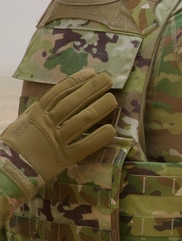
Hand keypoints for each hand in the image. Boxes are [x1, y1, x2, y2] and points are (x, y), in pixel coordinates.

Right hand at [2, 69, 116, 180]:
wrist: (9, 168)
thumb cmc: (19, 142)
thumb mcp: (27, 119)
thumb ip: (44, 108)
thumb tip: (65, 94)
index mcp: (37, 113)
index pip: (58, 92)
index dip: (76, 81)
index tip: (92, 73)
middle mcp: (47, 124)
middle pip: (73, 103)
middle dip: (91, 89)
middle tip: (108, 80)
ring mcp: (56, 140)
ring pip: (81, 120)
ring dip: (99, 108)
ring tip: (112, 99)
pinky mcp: (64, 158)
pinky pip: (84, 146)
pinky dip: (98, 137)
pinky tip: (111, 129)